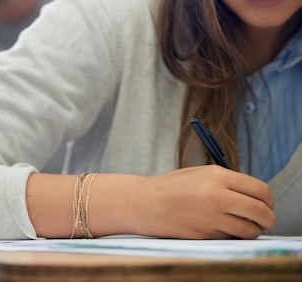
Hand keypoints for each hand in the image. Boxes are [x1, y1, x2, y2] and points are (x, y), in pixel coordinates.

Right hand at [134, 166, 274, 239]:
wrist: (144, 202)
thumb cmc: (171, 187)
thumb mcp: (200, 174)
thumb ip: (227, 182)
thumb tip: (255, 196)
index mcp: (216, 176)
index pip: (260, 190)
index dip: (268, 200)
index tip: (266, 205)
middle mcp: (217, 196)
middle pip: (261, 212)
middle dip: (267, 219)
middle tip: (263, 221)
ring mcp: (210, 217)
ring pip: (249, 230)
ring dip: (252, 230)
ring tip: (244, 227)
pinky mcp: (204, 234)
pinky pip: (230, 238)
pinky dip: (231, 236)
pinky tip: (220, 229)